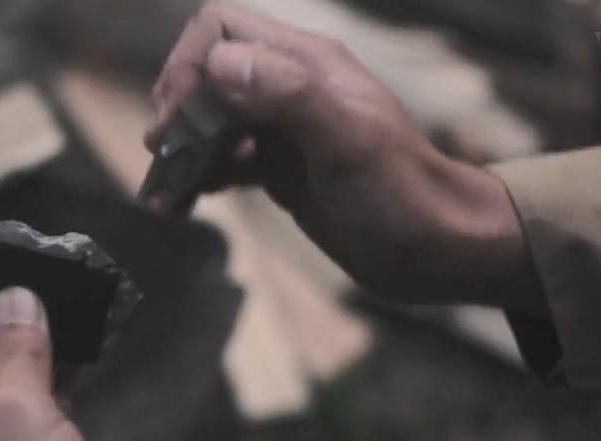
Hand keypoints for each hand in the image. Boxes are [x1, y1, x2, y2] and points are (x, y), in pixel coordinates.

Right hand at [147, 3, 543, 313]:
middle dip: (176, 112)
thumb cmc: (402, 197)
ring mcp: (282, 130)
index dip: (188, 68)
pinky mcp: (279, 169)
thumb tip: (219, 64)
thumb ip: (289, 95)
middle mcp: (289, 88)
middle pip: (206, 74)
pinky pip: (222, 161)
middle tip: (163, 157)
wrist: (437, 251)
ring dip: (179, 151)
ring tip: (164, 193)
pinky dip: (196, 178)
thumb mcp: (348, 143)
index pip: (222, 30)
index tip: (177, 123)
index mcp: (306, 65)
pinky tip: (180, 205)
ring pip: (209, 121)